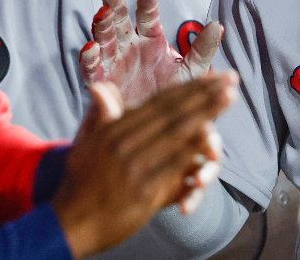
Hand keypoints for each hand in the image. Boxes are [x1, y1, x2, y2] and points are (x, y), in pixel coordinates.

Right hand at [53, 73, 237, 258]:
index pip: (159, 103)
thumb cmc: (79, 183)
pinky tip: (211, 136)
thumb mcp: (84, 144)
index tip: (212, 76)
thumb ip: (99, 115)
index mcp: (115, 129)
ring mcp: (134, 167)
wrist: (67, 224)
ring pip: (176, 133)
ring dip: (206, 114)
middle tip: (231, 79)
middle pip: (172, 113)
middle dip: (204, 94)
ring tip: (229, 97)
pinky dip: (191, 149)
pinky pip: (171, 166)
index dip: (188, 87)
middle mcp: (124, 143)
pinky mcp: (142, 191)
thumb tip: (100, 85)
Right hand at [80, 0, 222, 105]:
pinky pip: (93, 68)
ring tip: (102, 13)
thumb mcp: (192, 71)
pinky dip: (89, 58)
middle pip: (120, 19)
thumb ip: (202, 49)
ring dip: (101, 25)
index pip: (148, 15)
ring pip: (104, 38)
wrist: (159, 125)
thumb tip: (217, 25)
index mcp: (151, 39)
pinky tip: (90, 48)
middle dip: (114, 3)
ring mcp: (115, 61)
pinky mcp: (103, 80)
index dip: (146, 2)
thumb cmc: (174, 93)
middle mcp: (130, 45)